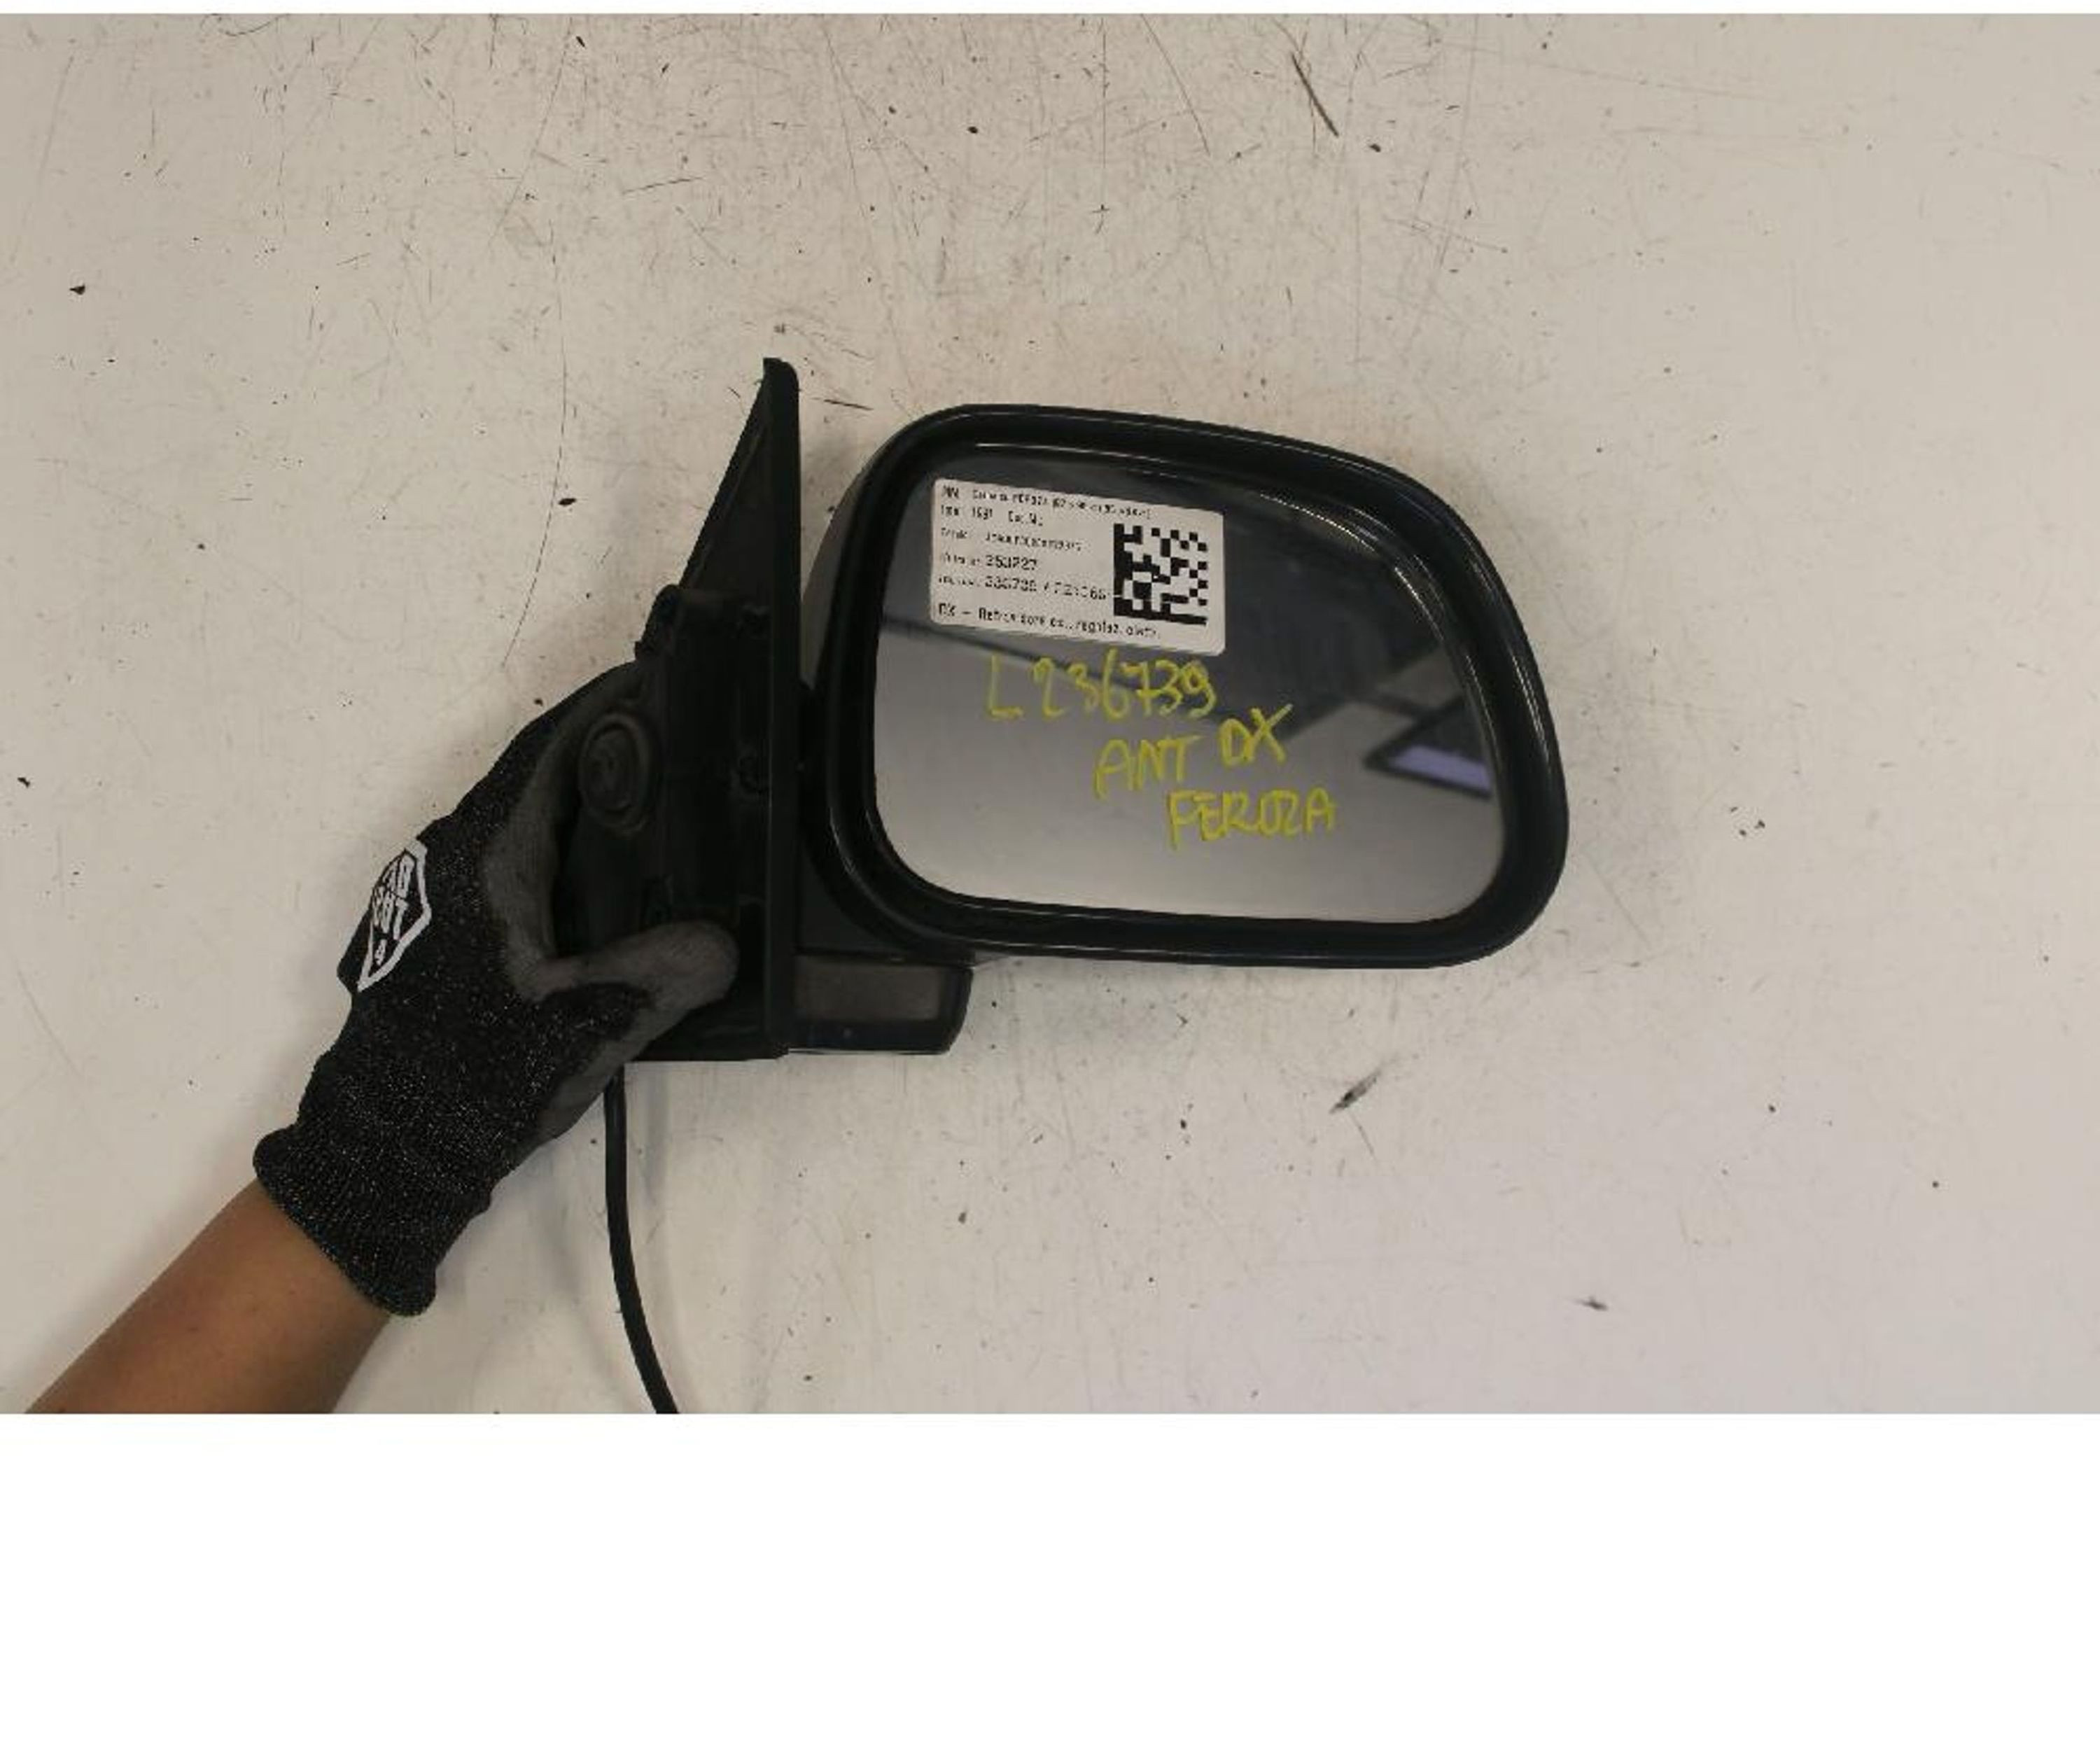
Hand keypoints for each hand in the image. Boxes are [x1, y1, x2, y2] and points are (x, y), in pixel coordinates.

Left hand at [253, 668, 735, 1314]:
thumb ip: (656, 976)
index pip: (546, 756)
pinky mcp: (436, 929)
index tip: (646, 680)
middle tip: (670, 743)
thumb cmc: (471, 1076)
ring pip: (512, 820)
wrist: (386, 1146)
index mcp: (484, 861)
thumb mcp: (580, 1027)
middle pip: (529, 778)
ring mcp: (436, 893)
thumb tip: (724, 943)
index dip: (597, 712)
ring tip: (646, 806)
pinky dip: (552, 847)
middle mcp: (451, 859)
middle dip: (594, 753)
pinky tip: (597, 884)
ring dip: (571, 805)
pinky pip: (502, 860)